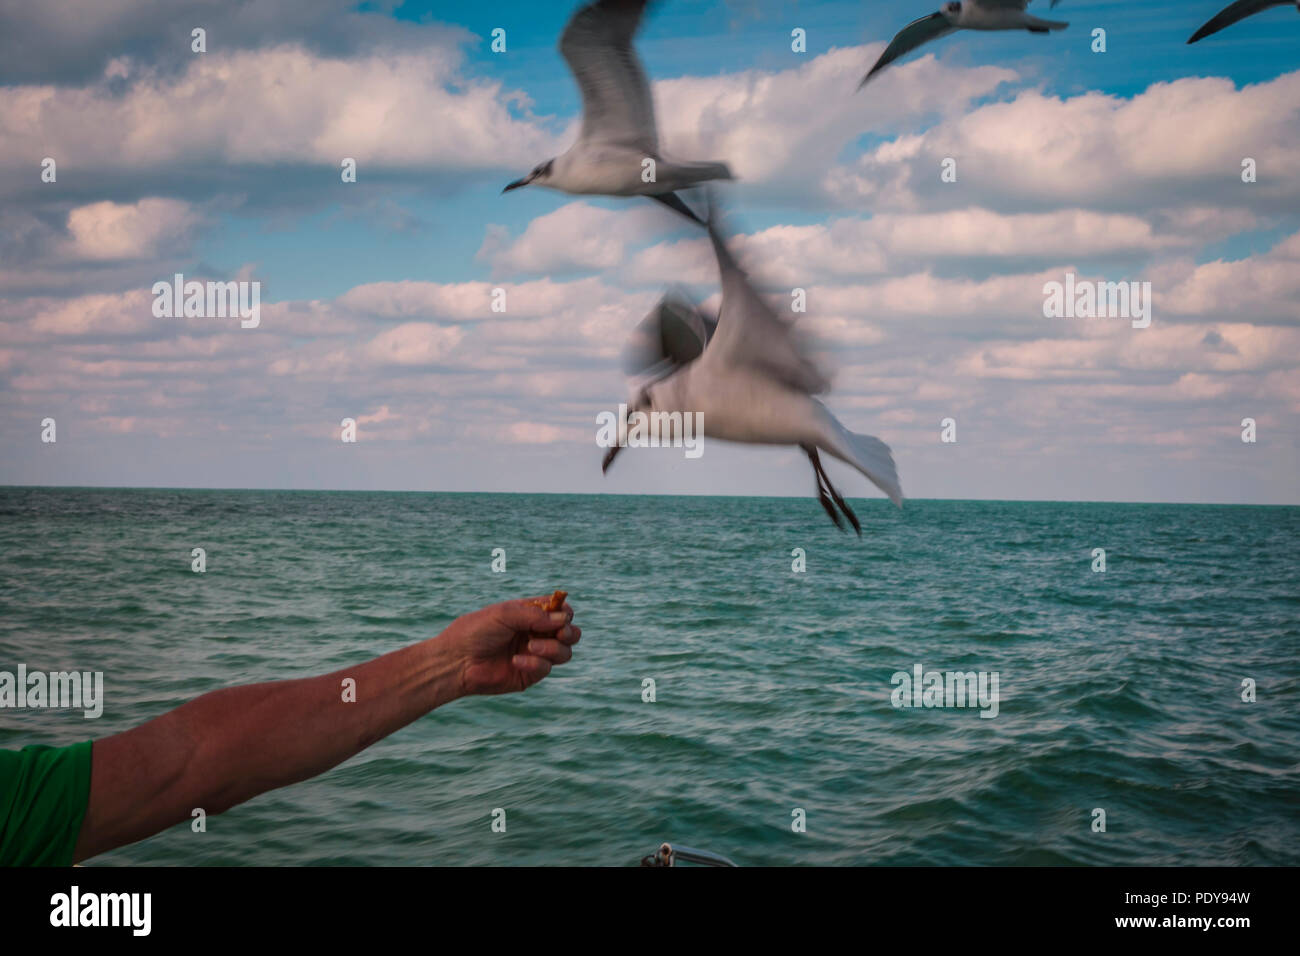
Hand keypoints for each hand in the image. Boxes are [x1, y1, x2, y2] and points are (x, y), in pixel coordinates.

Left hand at [438, 596, 580, 696]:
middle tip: (559, 632)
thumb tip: (564, 619)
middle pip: (570, 633)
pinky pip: (546, 668)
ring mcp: (534, 654)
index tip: (561, 614)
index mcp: (529, 615)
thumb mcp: (504, 615)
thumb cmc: (475, 632)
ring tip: (531, 646)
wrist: (456, 661)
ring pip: (564, 652)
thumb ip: (535, 615)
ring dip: (553, 647)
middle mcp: (535, 634)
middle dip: (569, 632)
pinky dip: (535, 662)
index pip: (559, 611)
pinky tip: (516, 660)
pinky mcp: (529, 674)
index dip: (565, 612)